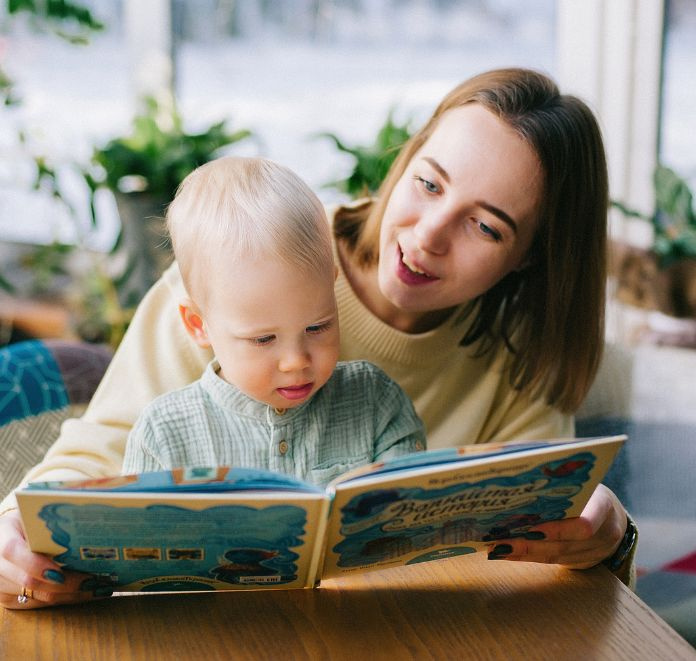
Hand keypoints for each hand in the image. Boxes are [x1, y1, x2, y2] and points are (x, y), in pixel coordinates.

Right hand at [0, 509, 108, 608]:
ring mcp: (2, 586)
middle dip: (67, 584)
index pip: (13, 552)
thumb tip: (85, 513)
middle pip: (31, 581)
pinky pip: (41, 604)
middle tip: (96, 579)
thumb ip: (51, 520)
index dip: (36, 564)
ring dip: (73, 594)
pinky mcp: (10, 600)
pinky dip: (66, 599)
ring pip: (40, 597)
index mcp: (2, 537)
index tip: (61, 572)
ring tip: (101, 586)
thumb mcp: (33, 515)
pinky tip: (89, 592)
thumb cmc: (26, 522)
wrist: (5, 537)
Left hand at [486, 484, 627, 568]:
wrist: (613, 516)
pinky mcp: (584, 563)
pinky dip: (529, 557)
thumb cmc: (587, 488)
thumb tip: (514, 458)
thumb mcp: (581, 479)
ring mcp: (596, 551)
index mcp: (604, 505)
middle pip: (565, 544)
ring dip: (525, 553)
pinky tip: (507, 552)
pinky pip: (554, 562)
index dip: (559, 529)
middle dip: (531, 544)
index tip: (531, 528)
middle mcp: (604, 533)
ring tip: (497, 548)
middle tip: (501, 541)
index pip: (586, 524)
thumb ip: (556, 474)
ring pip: (557, 556)